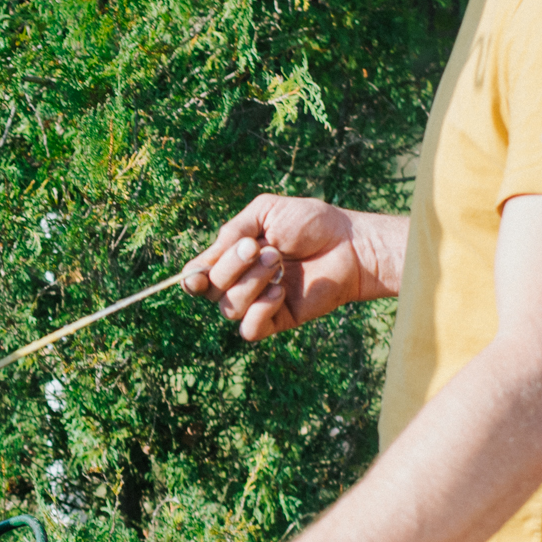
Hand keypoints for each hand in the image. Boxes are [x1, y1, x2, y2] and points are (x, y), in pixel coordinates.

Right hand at [181, 195, 404, 341]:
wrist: (350, 243)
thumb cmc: (311, 223)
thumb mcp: (265, 212)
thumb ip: (231, 231)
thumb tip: (203, 262)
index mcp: (233, 258)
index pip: (197, 277)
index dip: (192, 278)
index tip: (199, 272)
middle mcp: (241, 282)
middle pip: (210, 291)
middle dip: (232, 266)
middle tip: (264, 247)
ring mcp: (258, 303)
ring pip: (228, 309)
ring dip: (250, 282)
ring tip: (278, 262)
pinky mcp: (277, 320)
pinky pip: (249, 330)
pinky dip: (259, 310)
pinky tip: (280, 291)